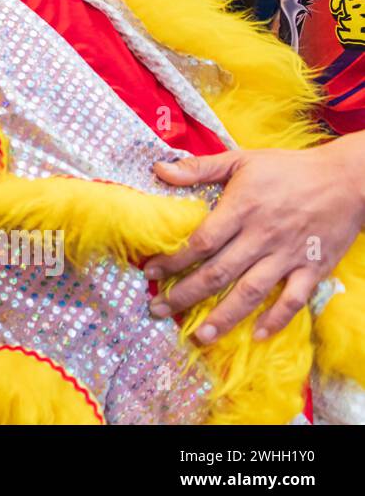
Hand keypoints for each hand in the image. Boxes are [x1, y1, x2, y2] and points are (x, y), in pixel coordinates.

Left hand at [145, 140, 364, 343]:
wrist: (349, 179)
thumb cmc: (290, 169)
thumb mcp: (242, 160)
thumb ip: (199, 167)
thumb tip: (159, 170)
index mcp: (243, 208)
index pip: (202, 242)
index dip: (174, 260)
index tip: (151, 273)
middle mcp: (263, 236)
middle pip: (219, 272)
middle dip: (185, 294)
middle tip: (159, 309)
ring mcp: (289, 255)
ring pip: (251, 292)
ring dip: (224, 316)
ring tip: (200, 336)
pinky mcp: (314, 269)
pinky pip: (293, 300)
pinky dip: (276, 319)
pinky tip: (256, 335)